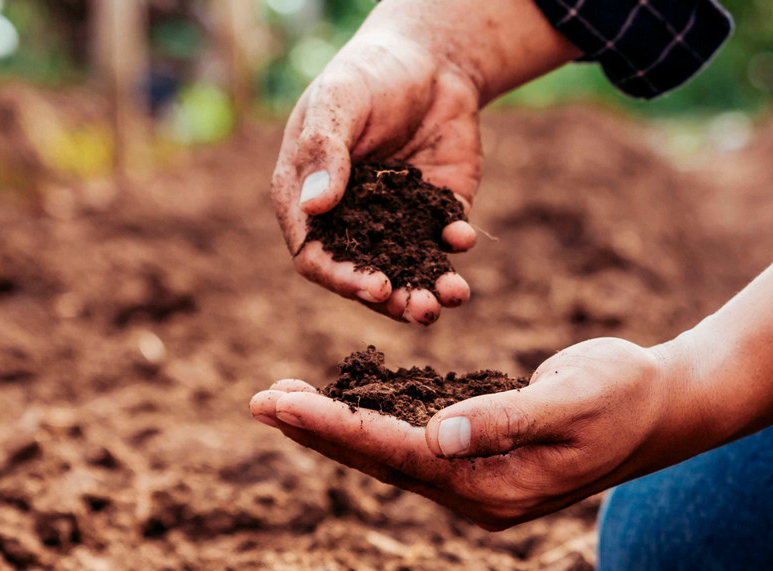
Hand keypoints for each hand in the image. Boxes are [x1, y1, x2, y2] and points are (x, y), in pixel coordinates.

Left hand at [249, 339, 678, 529]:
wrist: (660, 408)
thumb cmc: (624, 396)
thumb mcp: (573, 399)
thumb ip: (507, 418)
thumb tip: (439, 435)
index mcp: (494, 487)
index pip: (399, 455)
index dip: (336, 427)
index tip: (281, 404)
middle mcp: (476, 494)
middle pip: (380, 462)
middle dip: (317, 432)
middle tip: (258, 401)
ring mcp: (477, 480)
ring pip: (389, 454)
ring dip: (335, 428)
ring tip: (282, 401)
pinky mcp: (478, 459)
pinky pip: (411, 443)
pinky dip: (371, 422)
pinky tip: (340, 404)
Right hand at [271, 28, 479, 324]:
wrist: (429, 58)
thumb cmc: (367, 74)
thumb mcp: (338, 103)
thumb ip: (325, 152)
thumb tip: (313, 205)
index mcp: (310, 200)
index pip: (316, 256)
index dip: (343, 278)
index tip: (375, 289)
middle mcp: (351, 220)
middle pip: (365, 275)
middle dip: (394, 299)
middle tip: (422, 310)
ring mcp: (395, 219)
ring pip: (409, 268)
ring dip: (429, 288)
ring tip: (452, 296)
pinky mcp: (437, 209)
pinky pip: (445, 239)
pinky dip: (456, 243)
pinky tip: (462, 235)